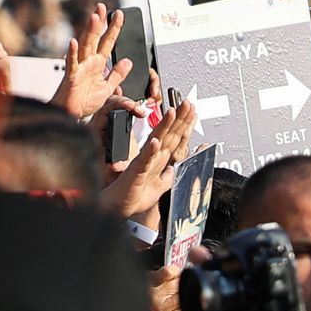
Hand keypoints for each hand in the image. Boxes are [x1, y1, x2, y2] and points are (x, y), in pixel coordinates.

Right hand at [61, 0, 121, 119]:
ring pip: (85, 46)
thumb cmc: (85, 101)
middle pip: (95, 39)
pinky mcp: (71, 77)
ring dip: (89, 32)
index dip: (114, 29)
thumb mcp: (108, 87)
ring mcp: (79, 68)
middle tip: (103, 7)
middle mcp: (88, 62)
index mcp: (98, 64)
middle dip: (99, 23)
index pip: (108, 42)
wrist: (72, 115)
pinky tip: (73, 41)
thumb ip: (117, 74)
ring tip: (94, 17)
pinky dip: (72, 53)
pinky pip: (72, 63)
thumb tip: (128, 60)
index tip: (119, 15)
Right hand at [103, 95, 198, 219]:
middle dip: (179, 118)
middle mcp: (151, 156)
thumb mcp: (160, 184)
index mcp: (158, 158)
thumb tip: (179, 166)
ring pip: (156, 141)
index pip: (174, 137)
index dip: (183, 123)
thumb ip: (170, 174)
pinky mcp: (135, 172)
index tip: (192, 110)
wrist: (118, 207)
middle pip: (167, 133)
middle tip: (188, 103)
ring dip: (164, 126)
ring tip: (172, 112)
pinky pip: (143, 160)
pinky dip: (150, 151)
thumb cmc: (135, 194)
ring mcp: (143, 162)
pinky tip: (156, 142)